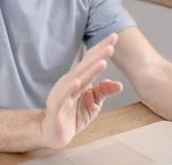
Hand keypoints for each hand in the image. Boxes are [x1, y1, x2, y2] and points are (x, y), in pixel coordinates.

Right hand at [40, 34, 122, 148]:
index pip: (92, 60)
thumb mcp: (93, 104)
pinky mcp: (56, 106)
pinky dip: (70, 88)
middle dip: (99, 54)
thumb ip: (103, 92)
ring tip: (102, 61)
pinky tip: (78, 82)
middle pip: (86, 65)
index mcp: (80, 79)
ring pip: (77, 78)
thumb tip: (119, 83)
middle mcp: (71, 82)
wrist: (52, 133)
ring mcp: (63, 93)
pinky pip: (63, 96)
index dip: (102, 49)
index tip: (114, 37)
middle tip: (112, 43)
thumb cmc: (71, 116)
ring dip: (89, 69)